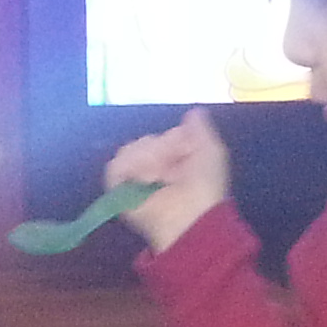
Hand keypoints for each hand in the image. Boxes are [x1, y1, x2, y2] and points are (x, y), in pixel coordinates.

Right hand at [105, 109, 229, 252]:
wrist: (190, 215)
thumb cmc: (205, 186)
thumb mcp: (211, 151)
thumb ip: (200, 129)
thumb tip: (192, 112)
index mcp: (172, 162)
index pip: (161, 136)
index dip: (171, 139)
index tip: (183, 148)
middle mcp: (152, 169)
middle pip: (143, 141)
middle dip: (158, 148)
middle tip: (170, 166)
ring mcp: (134, 181)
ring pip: (128, 150)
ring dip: (144, 157)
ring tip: (157, 175)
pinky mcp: (119, 192)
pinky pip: (114, 167)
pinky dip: (128, 166)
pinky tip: (145, 176)